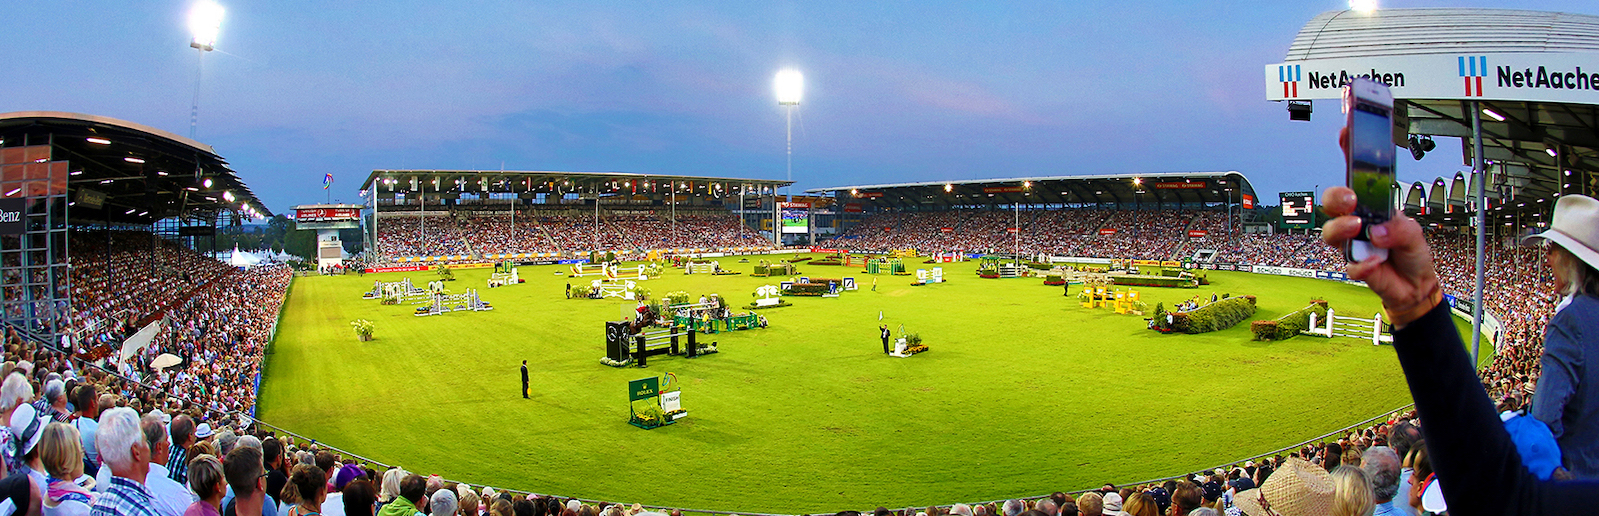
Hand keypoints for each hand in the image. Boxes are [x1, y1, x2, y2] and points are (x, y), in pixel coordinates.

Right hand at [1322, 129, 1441, 326]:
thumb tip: (1379, 230)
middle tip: (1350, 200)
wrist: (1413, 287)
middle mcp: (1358, 219)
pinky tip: (1374, 264)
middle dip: (1336, 196)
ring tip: (1359, 229)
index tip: (1346, 131)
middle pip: (1333, 200)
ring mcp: (1352, 242)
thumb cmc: (1411, 253)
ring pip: (1330, 230)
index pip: (1359, 174)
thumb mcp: (1415, 234)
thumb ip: (1400, 229)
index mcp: (1374, 204)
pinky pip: (1349, 263)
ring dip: (1341, 228)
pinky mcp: (1352, 264)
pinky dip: (1362, 264)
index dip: (1350, 151)